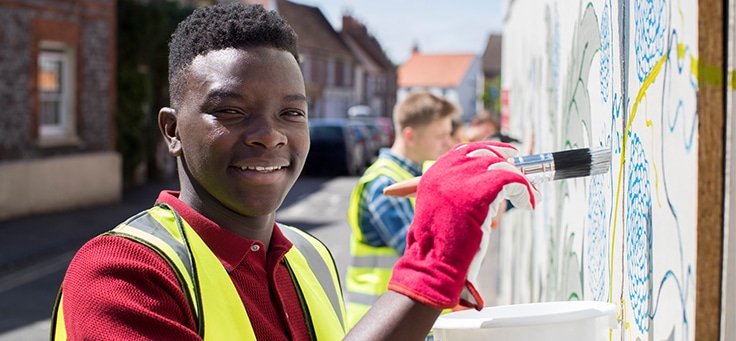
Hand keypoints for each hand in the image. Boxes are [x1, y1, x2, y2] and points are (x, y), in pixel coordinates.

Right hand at [387, 142, 539, 309]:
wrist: (434, 265)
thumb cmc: (440, 248)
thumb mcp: (441, 213)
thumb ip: (456, 195)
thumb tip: (487, 186)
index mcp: (433, 176)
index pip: (463, 151)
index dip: (488, 151)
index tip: (507, 156)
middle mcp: (445, 173)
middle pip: (485, 154)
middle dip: (507, 163)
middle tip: (523, 177)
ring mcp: (461, 181)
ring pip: (501, 167)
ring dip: (520, 181)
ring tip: (529, 198)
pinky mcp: (480, 192)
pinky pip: (512, 181)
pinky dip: (525, 191)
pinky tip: (528, 205)